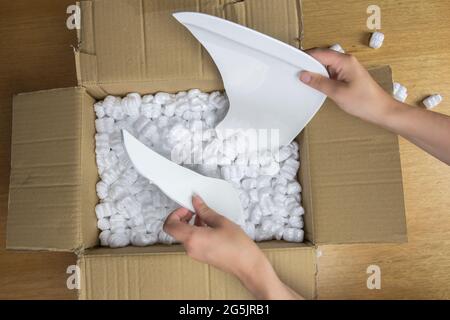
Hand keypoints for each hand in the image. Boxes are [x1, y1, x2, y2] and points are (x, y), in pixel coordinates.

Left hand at [163, 195, 302, 298]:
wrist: (247, 265)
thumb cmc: (238, 246)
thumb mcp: (221, 222)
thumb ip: (205, 210)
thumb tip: (196, 202)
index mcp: (192, 238)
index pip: (169, 225)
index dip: (175, 213)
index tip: (186, 208)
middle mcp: (190, 248)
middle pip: (176, 230)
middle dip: (183, 217)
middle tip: (195, 210)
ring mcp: (195, 254)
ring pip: (184, 235)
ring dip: (191, 224)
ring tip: (206, 217)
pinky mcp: (201, 256)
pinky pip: (192, 241)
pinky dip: (196, 231)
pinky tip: (210, 227)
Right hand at [300, 48, 449, 164]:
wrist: (381, 111)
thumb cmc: (364, 102)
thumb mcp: (337, 93)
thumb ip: (319, 82)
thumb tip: (303, 75)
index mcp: (344, 61)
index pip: (319, 53)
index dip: (304, 56)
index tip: (291, 62)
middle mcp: (346, 61)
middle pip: (321, 57)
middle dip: (307, 63)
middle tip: (294, 72)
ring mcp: (347, 69)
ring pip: (325, 65)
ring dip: (314, 71)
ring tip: (302, 79)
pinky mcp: (347, 76)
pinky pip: (330, 72)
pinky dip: (321, 77)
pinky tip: (315, 85)